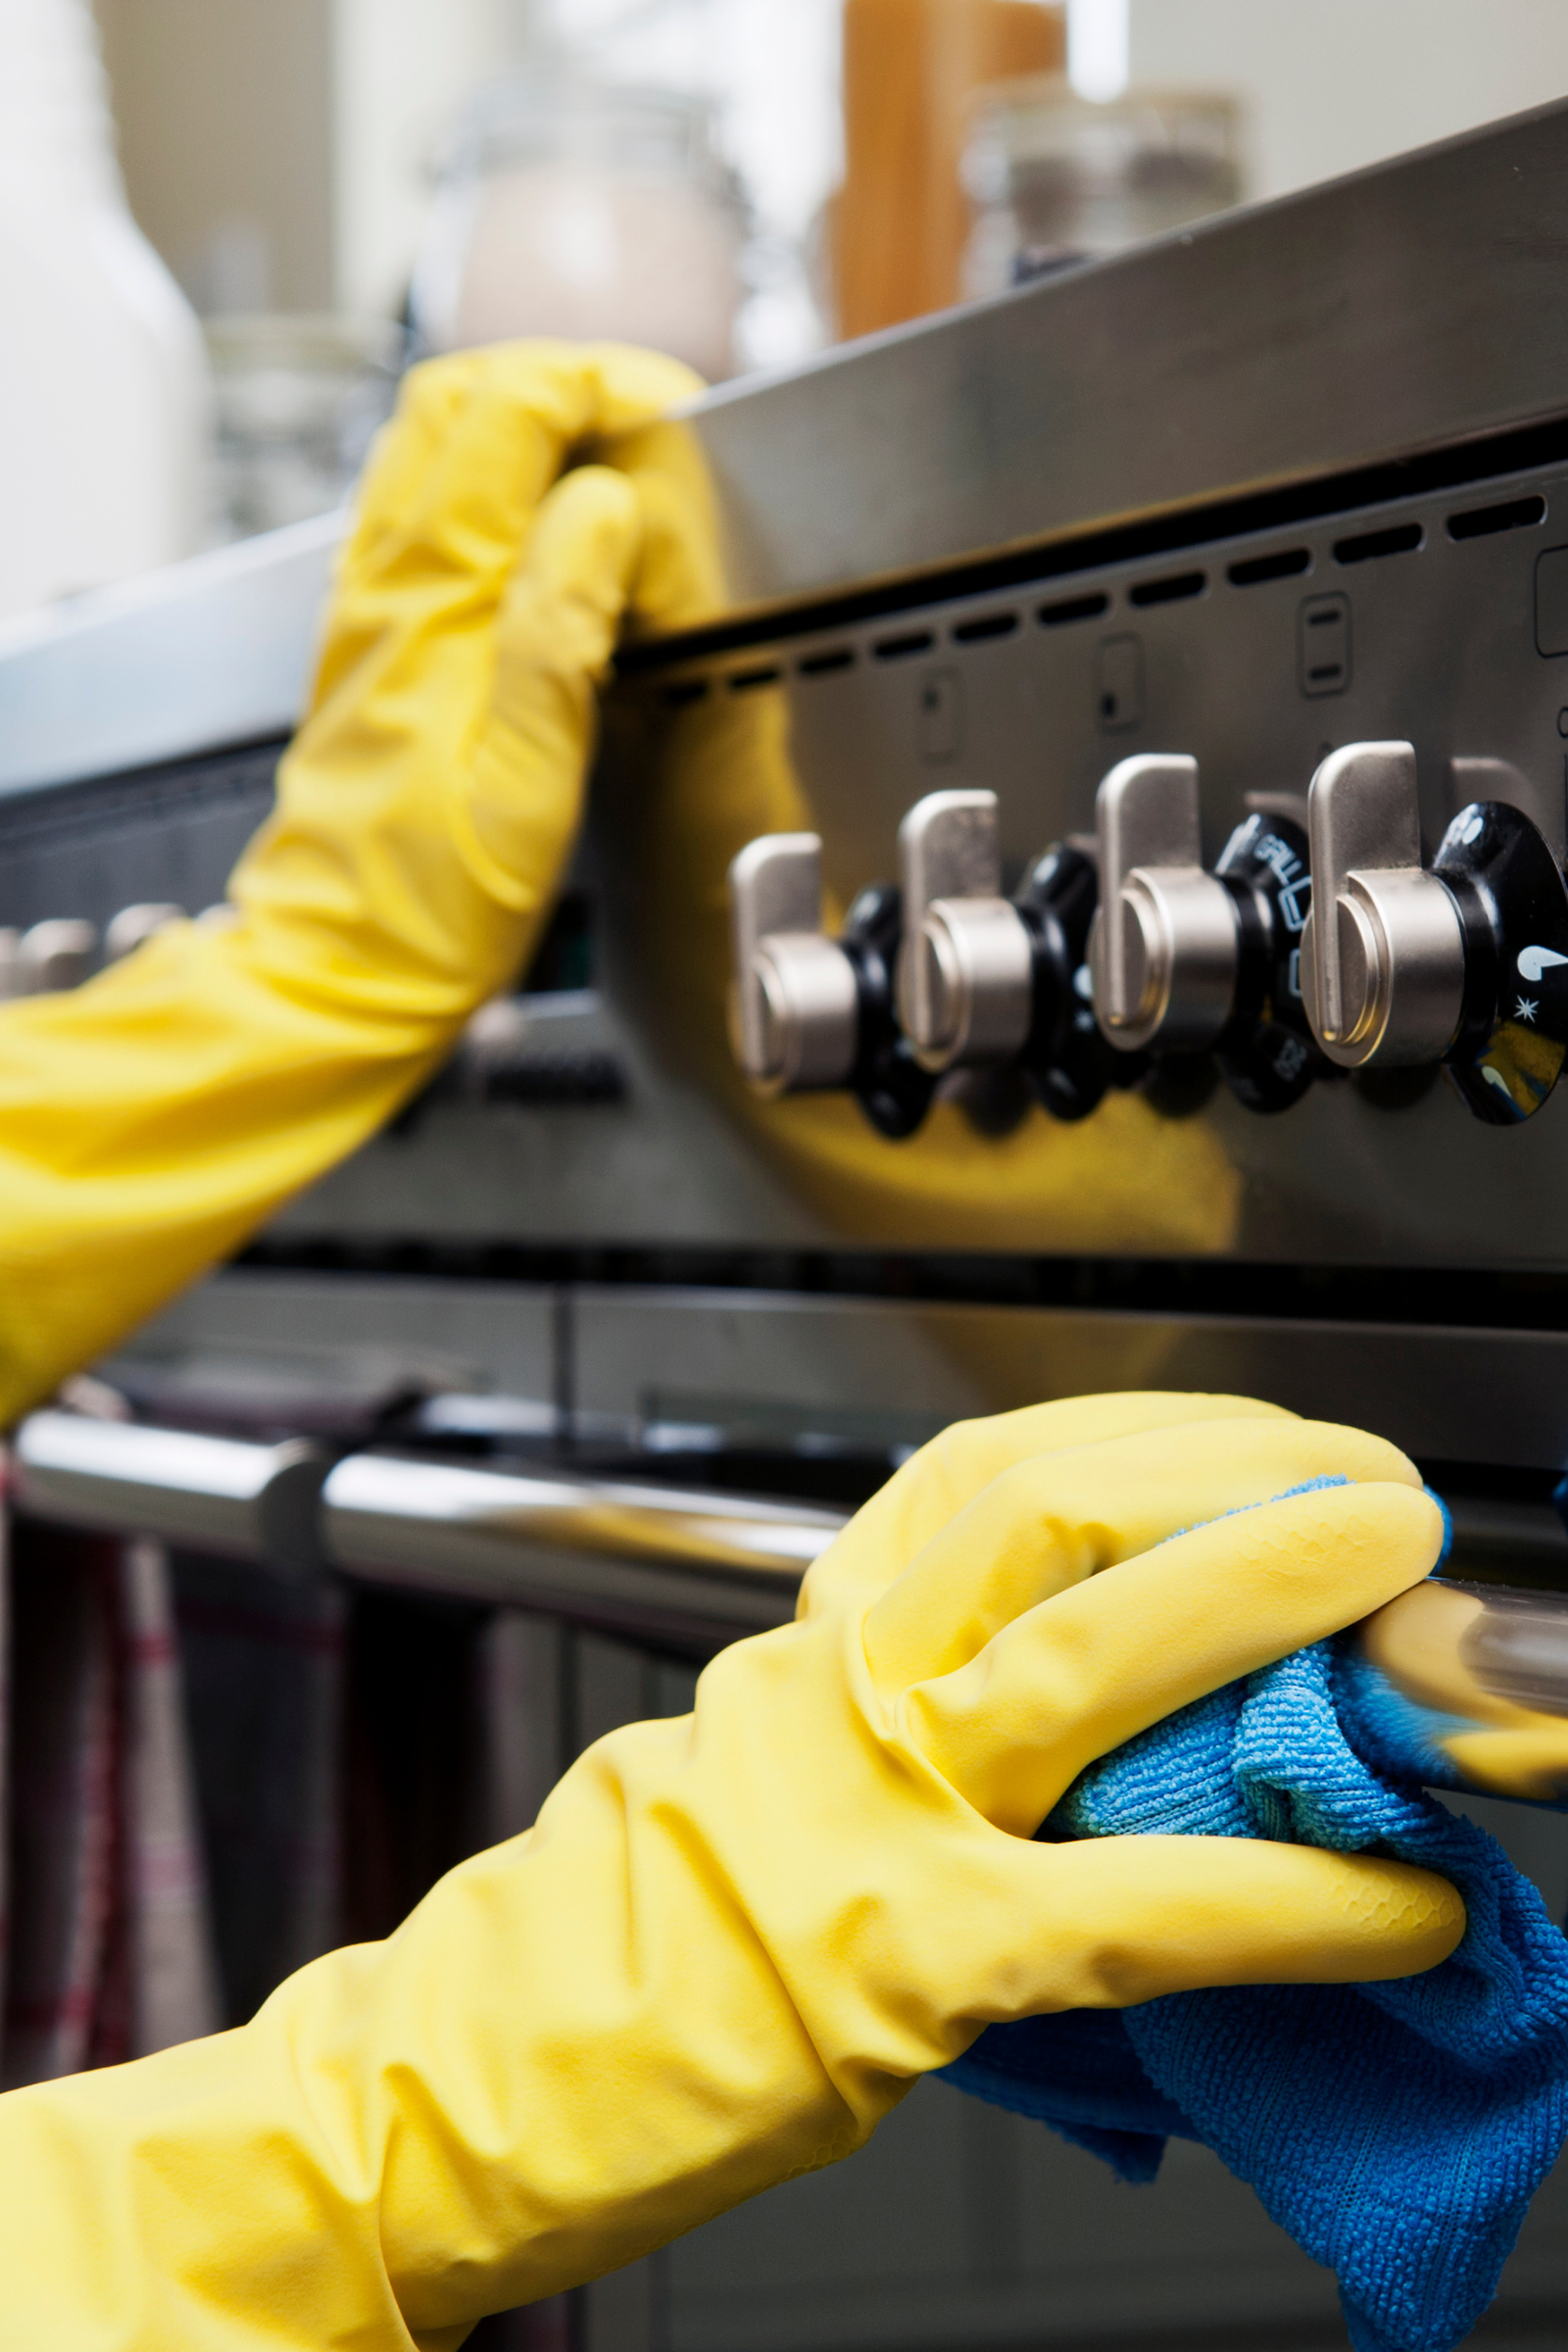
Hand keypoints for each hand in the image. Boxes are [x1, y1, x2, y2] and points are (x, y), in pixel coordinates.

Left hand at [0, 341, 700, 1420]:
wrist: (343, 968)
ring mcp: (376, 606)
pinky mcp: (382, 640)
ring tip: (618, 462)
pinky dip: (500, 480)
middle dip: (565, 380)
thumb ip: (561, 629)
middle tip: (653, 422)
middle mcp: (388, 586)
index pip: (501, 410)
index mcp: (429, 604)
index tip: (671, 416)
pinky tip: (555, 530)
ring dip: (531, 421)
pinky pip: (432, 508)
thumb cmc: (430, 903)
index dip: (596, 385)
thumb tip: (605, 507)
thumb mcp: (526, 778)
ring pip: (436, 443)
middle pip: (457, 398)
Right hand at [0, 1393, 1463, 2345]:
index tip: (1259, 1437)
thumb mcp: (747, 1784)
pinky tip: (1394, 1901)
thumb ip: (894, 1737)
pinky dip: (1286, 1898)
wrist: (453, 2079)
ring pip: (1093, 1650)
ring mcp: (865, 1808)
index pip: (983, 1473)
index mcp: (804, 1642)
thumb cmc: (603, 1947)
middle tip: (1373, 1487)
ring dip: (1271, 1601)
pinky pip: (1132, 1907)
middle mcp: (833, 1686)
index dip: (1148, 1433)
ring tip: (1403, 1594)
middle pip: (1051, 1512)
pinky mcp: (900, 1957)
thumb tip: (1093, 1753)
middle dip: (1238, 1475)